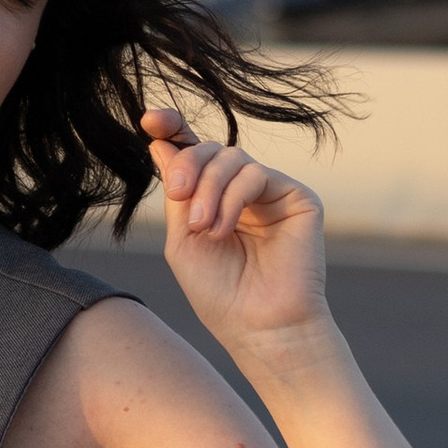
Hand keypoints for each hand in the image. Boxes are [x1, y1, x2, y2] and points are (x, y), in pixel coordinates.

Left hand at [141, 106, 327, 351]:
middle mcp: (243, 192)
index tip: (149, 119)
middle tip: (178, 194)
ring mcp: (272, 193)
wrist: (259, 328)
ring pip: (232, 158)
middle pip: (210, 149)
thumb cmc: (220, 295)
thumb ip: (176, 193)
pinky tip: (224, 228)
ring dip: (209, 189)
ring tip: (204, 228)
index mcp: (214, 200)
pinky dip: (233, 197)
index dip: (173, 128)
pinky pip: (257, 174)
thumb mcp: (183, 240)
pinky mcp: (298, 198)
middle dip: (188, 165)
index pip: (194, 152)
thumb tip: (160, 143)